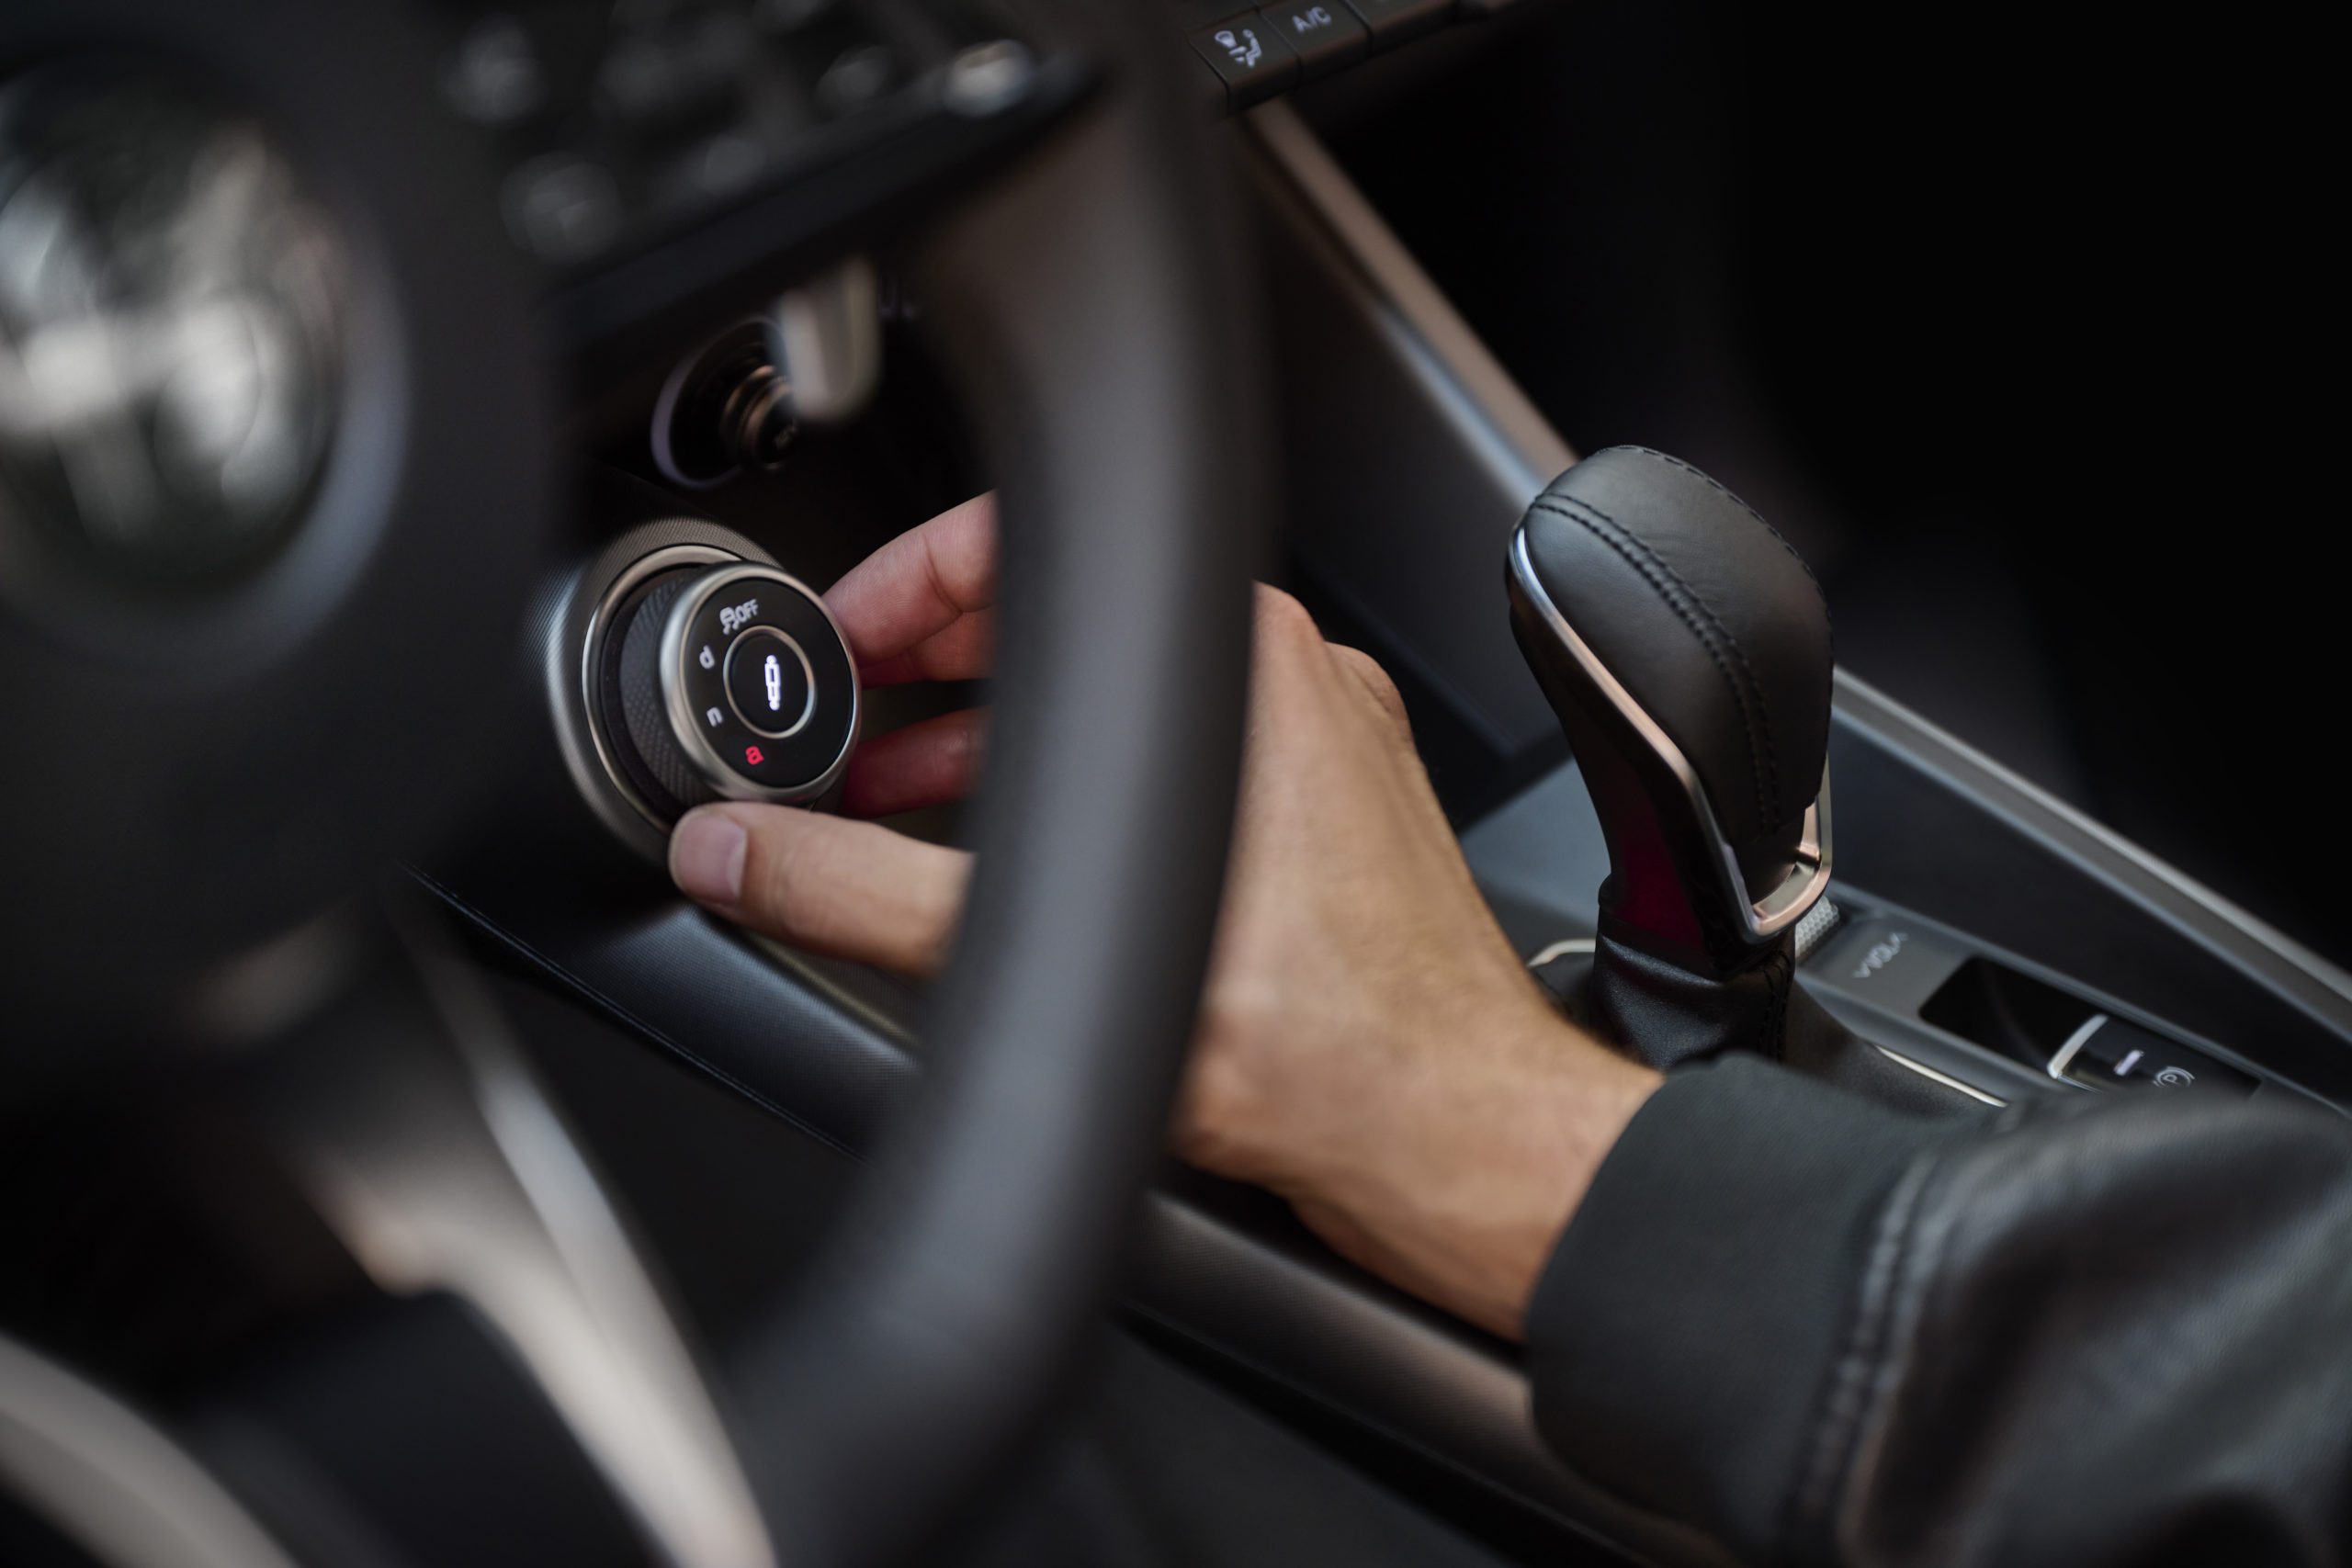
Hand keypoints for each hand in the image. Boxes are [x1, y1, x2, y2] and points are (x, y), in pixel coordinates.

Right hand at [668, 497, 1658, 1336]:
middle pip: (1065, 623)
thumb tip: (742, 855)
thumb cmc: (1324, 1044)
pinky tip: (1026, 859)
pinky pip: (1173, 760)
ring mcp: (1315, 743)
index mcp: (1229, 655)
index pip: (1023, 550)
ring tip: (900, 799)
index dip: (896, 591)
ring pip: (1117, 697)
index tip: (830, 646)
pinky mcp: (1328, 815)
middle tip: (841, 727)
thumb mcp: (1059, 953)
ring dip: (999, 739)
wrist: (1455, 1135)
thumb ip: (865, 894)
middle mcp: (1281, 677)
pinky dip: (1081, 789)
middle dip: (932, 673)